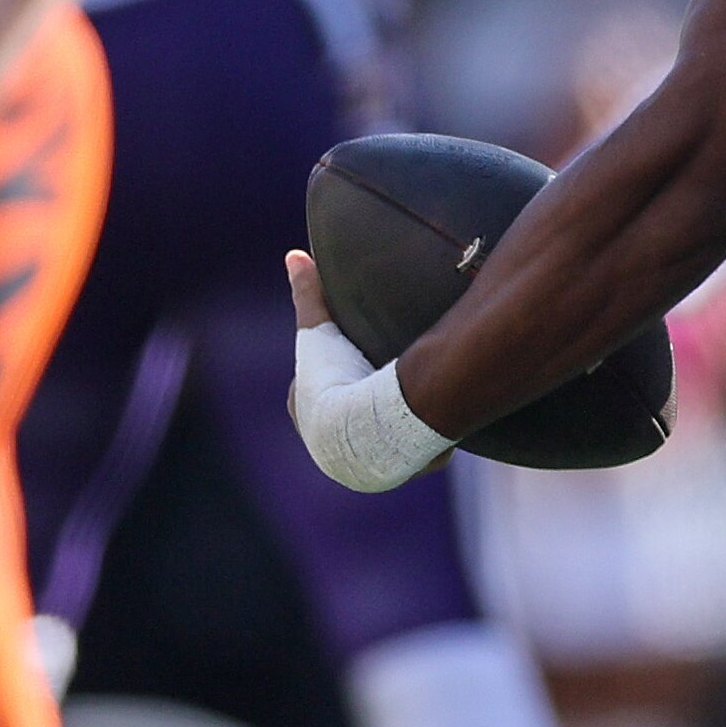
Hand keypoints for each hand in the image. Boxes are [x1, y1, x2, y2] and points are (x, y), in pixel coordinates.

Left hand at [283, 249, 455, 492]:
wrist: (370, 431)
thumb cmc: (339, 381)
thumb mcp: (320, 331)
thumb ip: (309, 293)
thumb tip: (293, 255)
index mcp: (306, 416)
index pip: (312, 390)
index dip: (331, 369)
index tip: (353, 354)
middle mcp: (326, 447)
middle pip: (345, 416)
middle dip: (361, 400)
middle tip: (386, 374)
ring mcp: (358, 464)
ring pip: (376, 437)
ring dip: (389, 422)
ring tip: (412, 397)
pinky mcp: (392, 472)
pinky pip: (405, 451)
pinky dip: (415, 438)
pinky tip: (432, 421)